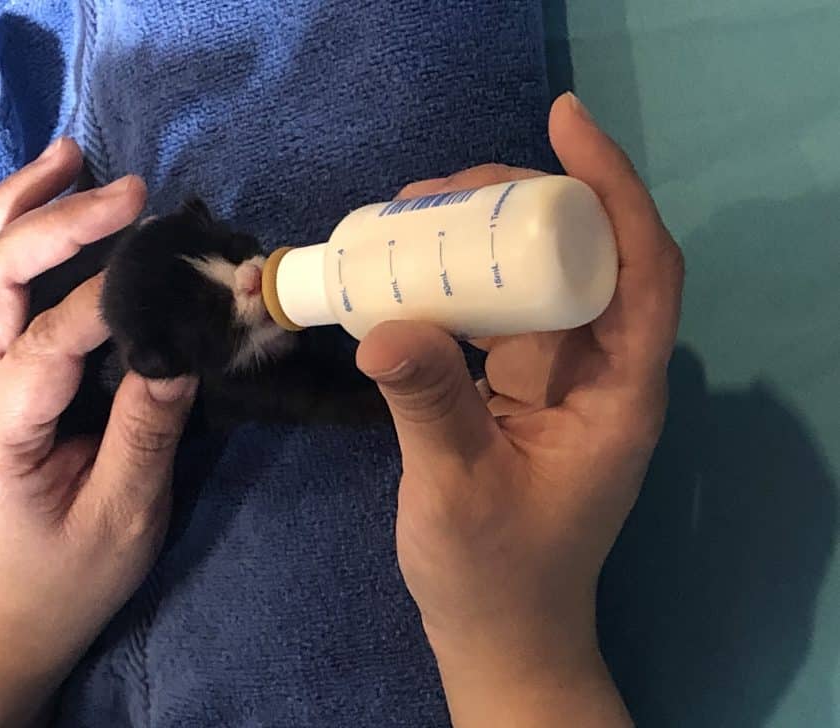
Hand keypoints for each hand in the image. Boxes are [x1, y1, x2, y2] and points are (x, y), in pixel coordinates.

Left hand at [0, 138, 197, 725]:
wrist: (15, 593)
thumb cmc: (74, 567)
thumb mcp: (125, 516)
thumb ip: (146, 432)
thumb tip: (176, 348)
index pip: (45, 345)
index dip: (102, 301)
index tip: (163, 266)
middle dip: (57, 225)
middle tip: (129, 193)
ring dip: (9, 204)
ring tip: (68, 156)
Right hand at [356, 93, 682, 724]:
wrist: (497, 626)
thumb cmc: (496, 573)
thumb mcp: (457, 490)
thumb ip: (428, 406)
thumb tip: (381, 326)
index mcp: (620, 392)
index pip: (642, 265)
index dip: (613, 186)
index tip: (563, 122)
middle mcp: (601, 368)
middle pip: (587, 252)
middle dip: (524, 199)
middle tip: (440, 187)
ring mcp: (561, 374)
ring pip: (540, 273)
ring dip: (487, 232)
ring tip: (416, 211)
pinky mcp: (521, 383)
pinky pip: (500, 307)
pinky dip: (463, 275)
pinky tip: (415, 264)